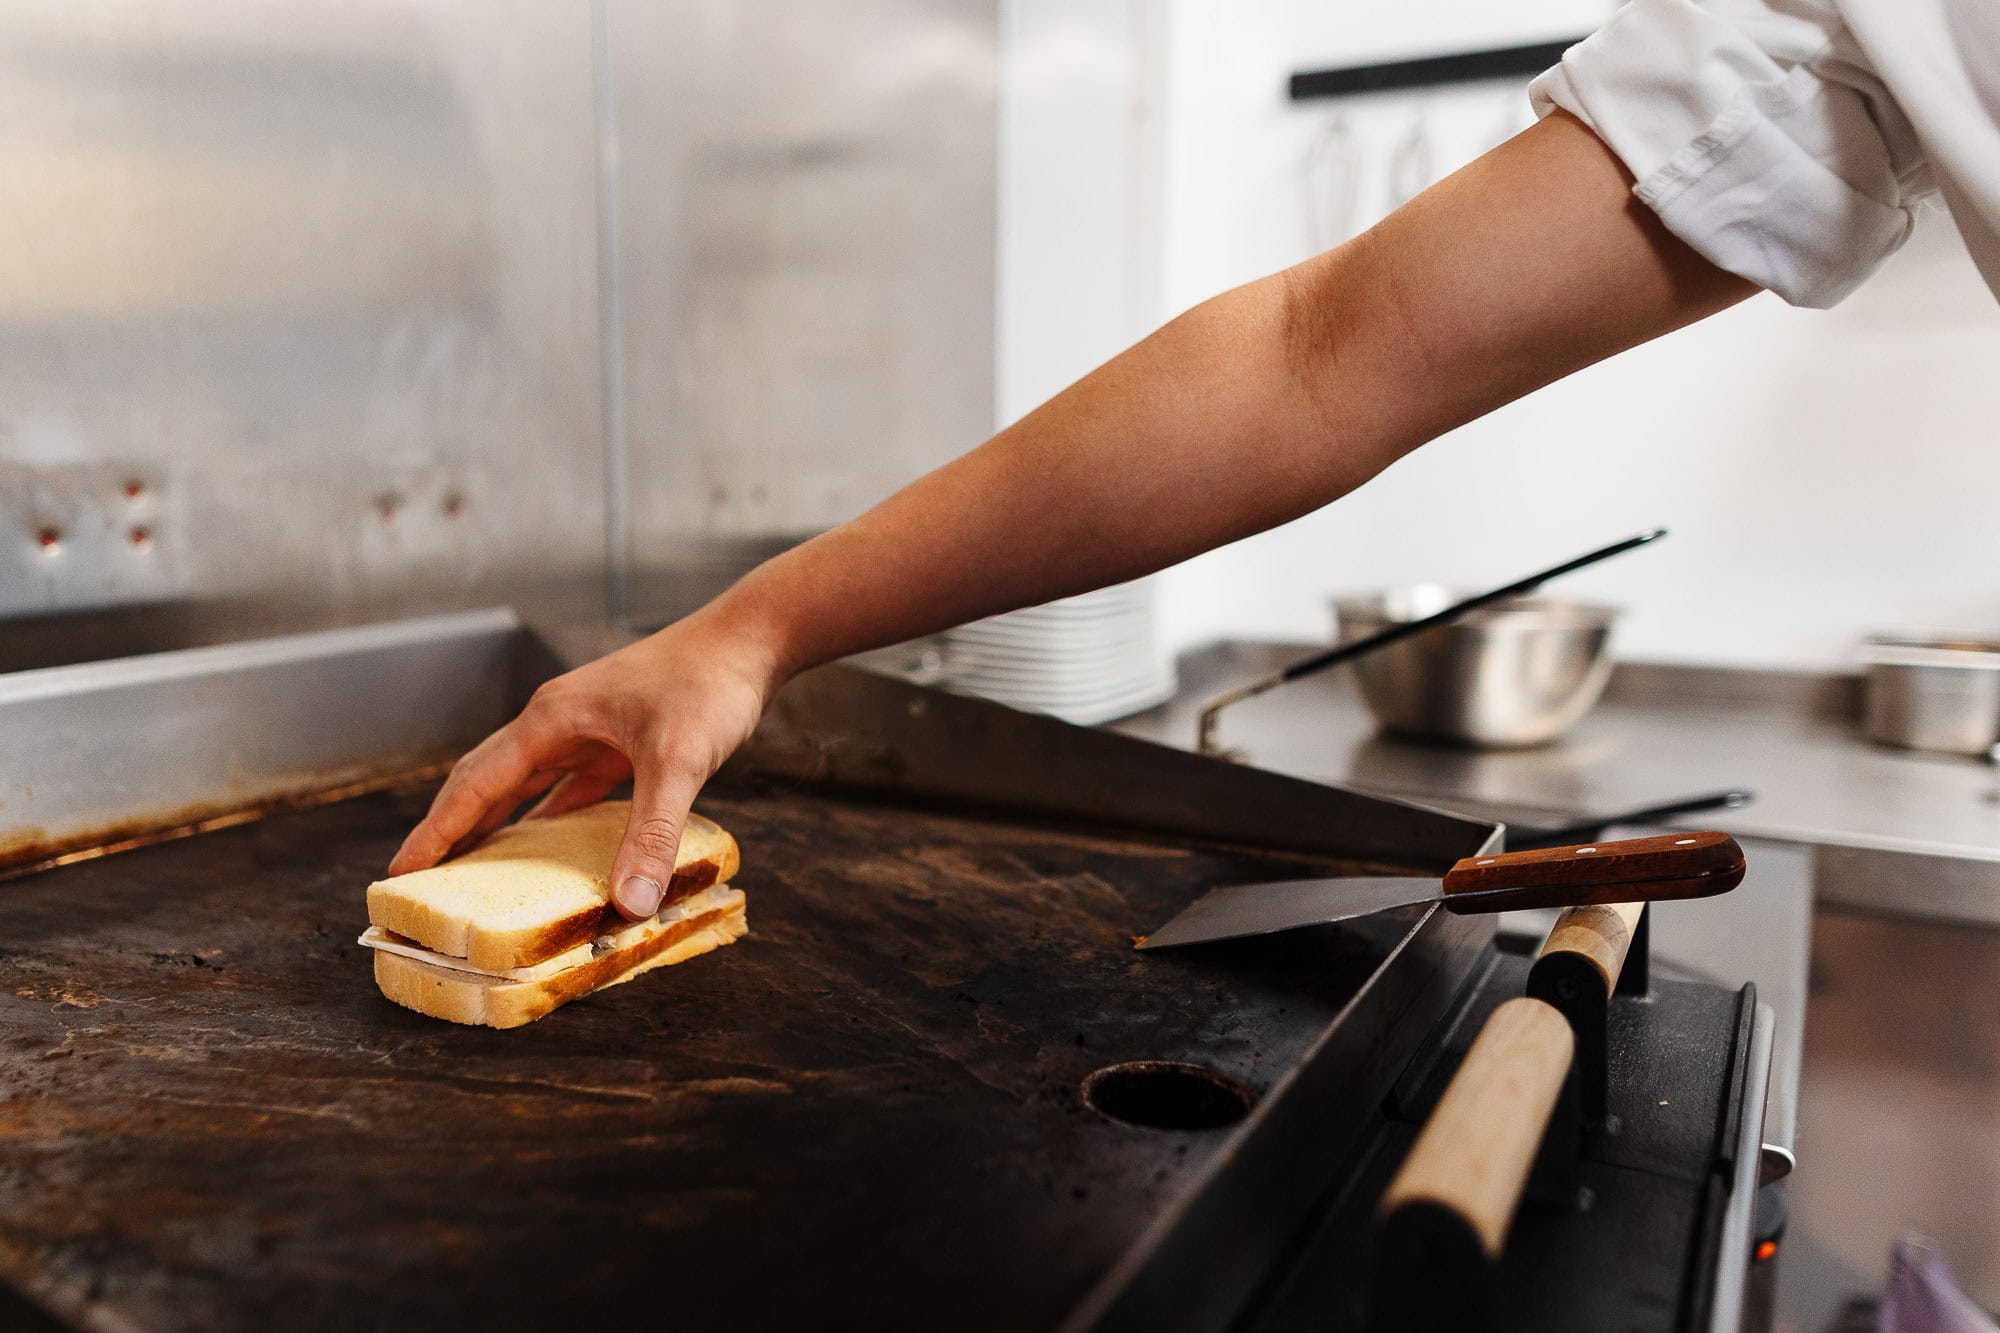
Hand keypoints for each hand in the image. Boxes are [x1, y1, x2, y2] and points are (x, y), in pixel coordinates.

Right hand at [388, 608, 781, 918]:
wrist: (751, 639)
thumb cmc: (710, 683)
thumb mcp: (680, 762)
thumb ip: (651, 834)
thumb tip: (629, 903)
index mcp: (552, 720)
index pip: (475, 784)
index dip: (437, 831)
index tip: (400, 871)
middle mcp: (560, 722)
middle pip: (488, 781)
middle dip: (453, 829)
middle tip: (421, 879)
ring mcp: (590, 729)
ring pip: (528, 785)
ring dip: (499, 825)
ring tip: (473, 873)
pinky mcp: (621, 740)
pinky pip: (571, 787)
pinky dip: (554, 818)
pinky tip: (551, 849)